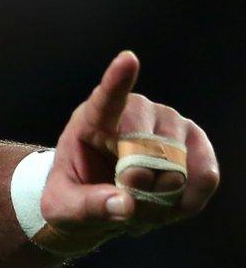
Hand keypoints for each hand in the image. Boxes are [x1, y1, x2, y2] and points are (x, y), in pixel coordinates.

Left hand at [36, 51, 218, 253]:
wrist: (101, 198)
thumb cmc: (74, 194)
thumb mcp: (63, 206)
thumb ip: (87, 206)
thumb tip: (125, 205)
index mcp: (94, 119)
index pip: (107, 98)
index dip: (118, 80)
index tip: (127, 60)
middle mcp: (138, 112)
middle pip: (149, 149)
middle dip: (137, 187)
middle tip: (121, 202)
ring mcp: (171, 124)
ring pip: (179, 167)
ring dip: (160, 200)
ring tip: (138, 207)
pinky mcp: (196, 144)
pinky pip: (205, 177)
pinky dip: (186, 202)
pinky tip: (165, 207)